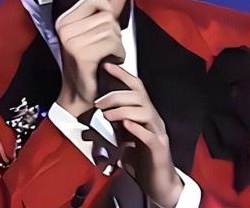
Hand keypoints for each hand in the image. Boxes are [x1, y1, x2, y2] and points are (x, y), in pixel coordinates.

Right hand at [55, 0, 127, 116]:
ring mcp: (72, 41)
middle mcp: (65, 28)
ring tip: (106, 55)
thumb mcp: (96, 32)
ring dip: (116, 44)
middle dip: (114, 32)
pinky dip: (117, 53)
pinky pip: (113, 43)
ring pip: (112, 30)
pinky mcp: (83, 54)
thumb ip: (107, 10)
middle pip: (107, 16)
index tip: (104, 27)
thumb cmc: (88, 63)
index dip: (107, 11)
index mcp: (64, 20)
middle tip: (104, 47)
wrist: (81, 93)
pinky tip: (108, 61)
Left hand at [95, 63, 183, 207]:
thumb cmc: (141, 160)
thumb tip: (89, 128)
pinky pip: (149, 135)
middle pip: (139, 97)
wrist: (159, 183)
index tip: (106, 65)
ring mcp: (158, 133)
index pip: (136, 88)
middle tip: (98, 103)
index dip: (122, 75)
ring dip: (124, 110)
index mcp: (146, 114)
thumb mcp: (123, 142)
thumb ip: (112, 131)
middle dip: (117, 95)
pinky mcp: (159, 149)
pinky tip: (125, 125)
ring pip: (145, 112)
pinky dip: (137, 128)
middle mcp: (154, 119)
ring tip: (107, 115)